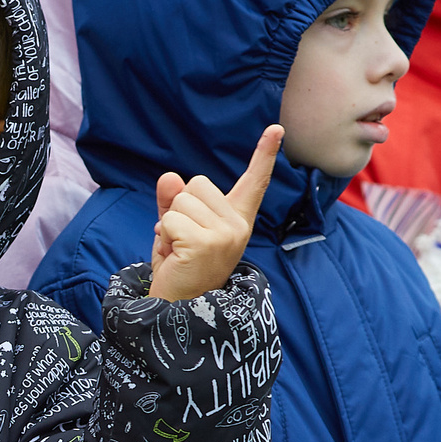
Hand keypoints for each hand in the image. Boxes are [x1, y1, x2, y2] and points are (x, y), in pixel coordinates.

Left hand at [147, 124, 279, 301]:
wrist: (178, 312)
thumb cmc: (181, 270)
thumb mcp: (177, 229)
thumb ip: (175, 202)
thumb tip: (168, 177)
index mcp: (237, 220)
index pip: (253, 182)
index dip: (265, 155)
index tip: (276, 129)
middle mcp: (239, 226)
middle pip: (196, 183)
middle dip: (179, 208)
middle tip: (182, 242)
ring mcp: (226, 234)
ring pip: (180, 200)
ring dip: (169, 224)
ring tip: (177, 252)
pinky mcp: (207, 243)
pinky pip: (171, 219)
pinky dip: (164, 237)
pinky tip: (174, 258)